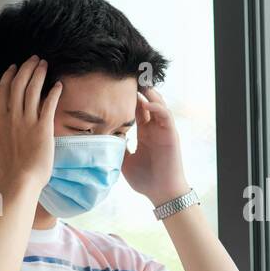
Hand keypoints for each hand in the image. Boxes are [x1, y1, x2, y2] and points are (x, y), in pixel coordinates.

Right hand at [0, 55, 62, 191]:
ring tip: (45, 65)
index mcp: (0, 120)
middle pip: (18, 85)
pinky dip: (53, 93)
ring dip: (39, 75)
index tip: (14, 67)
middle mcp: (13, 117)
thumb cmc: (9, 167)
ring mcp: (27, 121)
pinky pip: (48, 105)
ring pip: (32, 91)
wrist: (21, 180)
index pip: (3, 91)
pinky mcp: (43, 128)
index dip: (9, 76)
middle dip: (26, 69)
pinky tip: (58, 85)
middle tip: (34, 59)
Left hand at [124, 86, 189, 205]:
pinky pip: (166, 115)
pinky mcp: (171, 134)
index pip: (137, 110)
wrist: (162, 193)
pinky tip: (146, 102)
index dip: (128, 98)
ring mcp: (163, 130)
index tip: (114, 88)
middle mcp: (155, 129)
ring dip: (149, 93)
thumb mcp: (124, 162)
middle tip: (126, 77)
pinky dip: (157, 107)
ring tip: (138, 82)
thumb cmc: (146, 180)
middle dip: (139, 89)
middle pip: (148, 102)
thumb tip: (98, 142)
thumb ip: (116, 149)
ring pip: (158, 104)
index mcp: (145, 134)